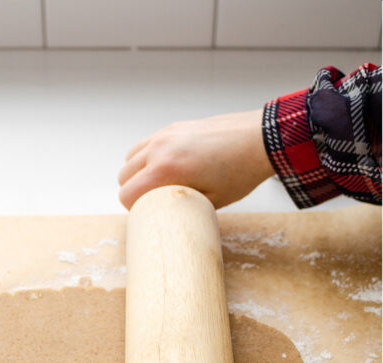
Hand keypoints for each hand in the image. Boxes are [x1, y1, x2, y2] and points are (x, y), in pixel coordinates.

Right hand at [118, 110, 274, 209]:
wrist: (258, 139)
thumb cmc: (241, 171)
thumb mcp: (213, 201)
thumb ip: (184, 206)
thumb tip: (169, 213)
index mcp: (166, 170)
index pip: (127, 193)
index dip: (135, 208)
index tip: (151, 214)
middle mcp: (159, 149)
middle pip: (124, 176)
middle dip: (134, 192)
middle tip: (155, 202)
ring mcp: (164, 135)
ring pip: (131, 158)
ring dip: (137, 173)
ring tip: (159, 185)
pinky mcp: (173, 127)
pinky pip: (146, 144)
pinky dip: (147, 157)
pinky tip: (166, 167)